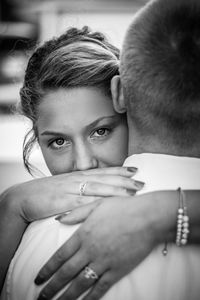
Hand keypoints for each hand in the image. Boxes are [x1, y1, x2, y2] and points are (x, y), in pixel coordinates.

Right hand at [11, 166, 141, 222]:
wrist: (23, 198)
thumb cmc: (45, 193)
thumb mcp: (64, 186)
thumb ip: (79, 187)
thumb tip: (94, 190)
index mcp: (77, 176)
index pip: (102, 171)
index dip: (119, 170)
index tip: (134, 170)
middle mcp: (77, 180)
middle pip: (105, 178)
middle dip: (125, 180)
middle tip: (142, 182)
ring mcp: (71, 190)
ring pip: (99, 188)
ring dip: (117, 190)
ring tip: (134, 192)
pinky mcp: (64, 202)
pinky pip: (84, 202)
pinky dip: (99, 202)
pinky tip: (111, 204)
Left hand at [35, 195, 158, 299]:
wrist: (148, 217)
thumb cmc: (123, 207)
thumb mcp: (96, 204)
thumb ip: (77, 213)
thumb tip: (59, 219)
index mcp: (84, 234)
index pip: (60, 256)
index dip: (47, 269)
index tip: (38, 278)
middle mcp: (90, 250)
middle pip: (66, 273)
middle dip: (52, 287)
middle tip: (41, 298)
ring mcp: (104, 261)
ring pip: (81, 283)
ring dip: (66, 296)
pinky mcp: (118, 270)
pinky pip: (101, 287)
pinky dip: (90, 298)